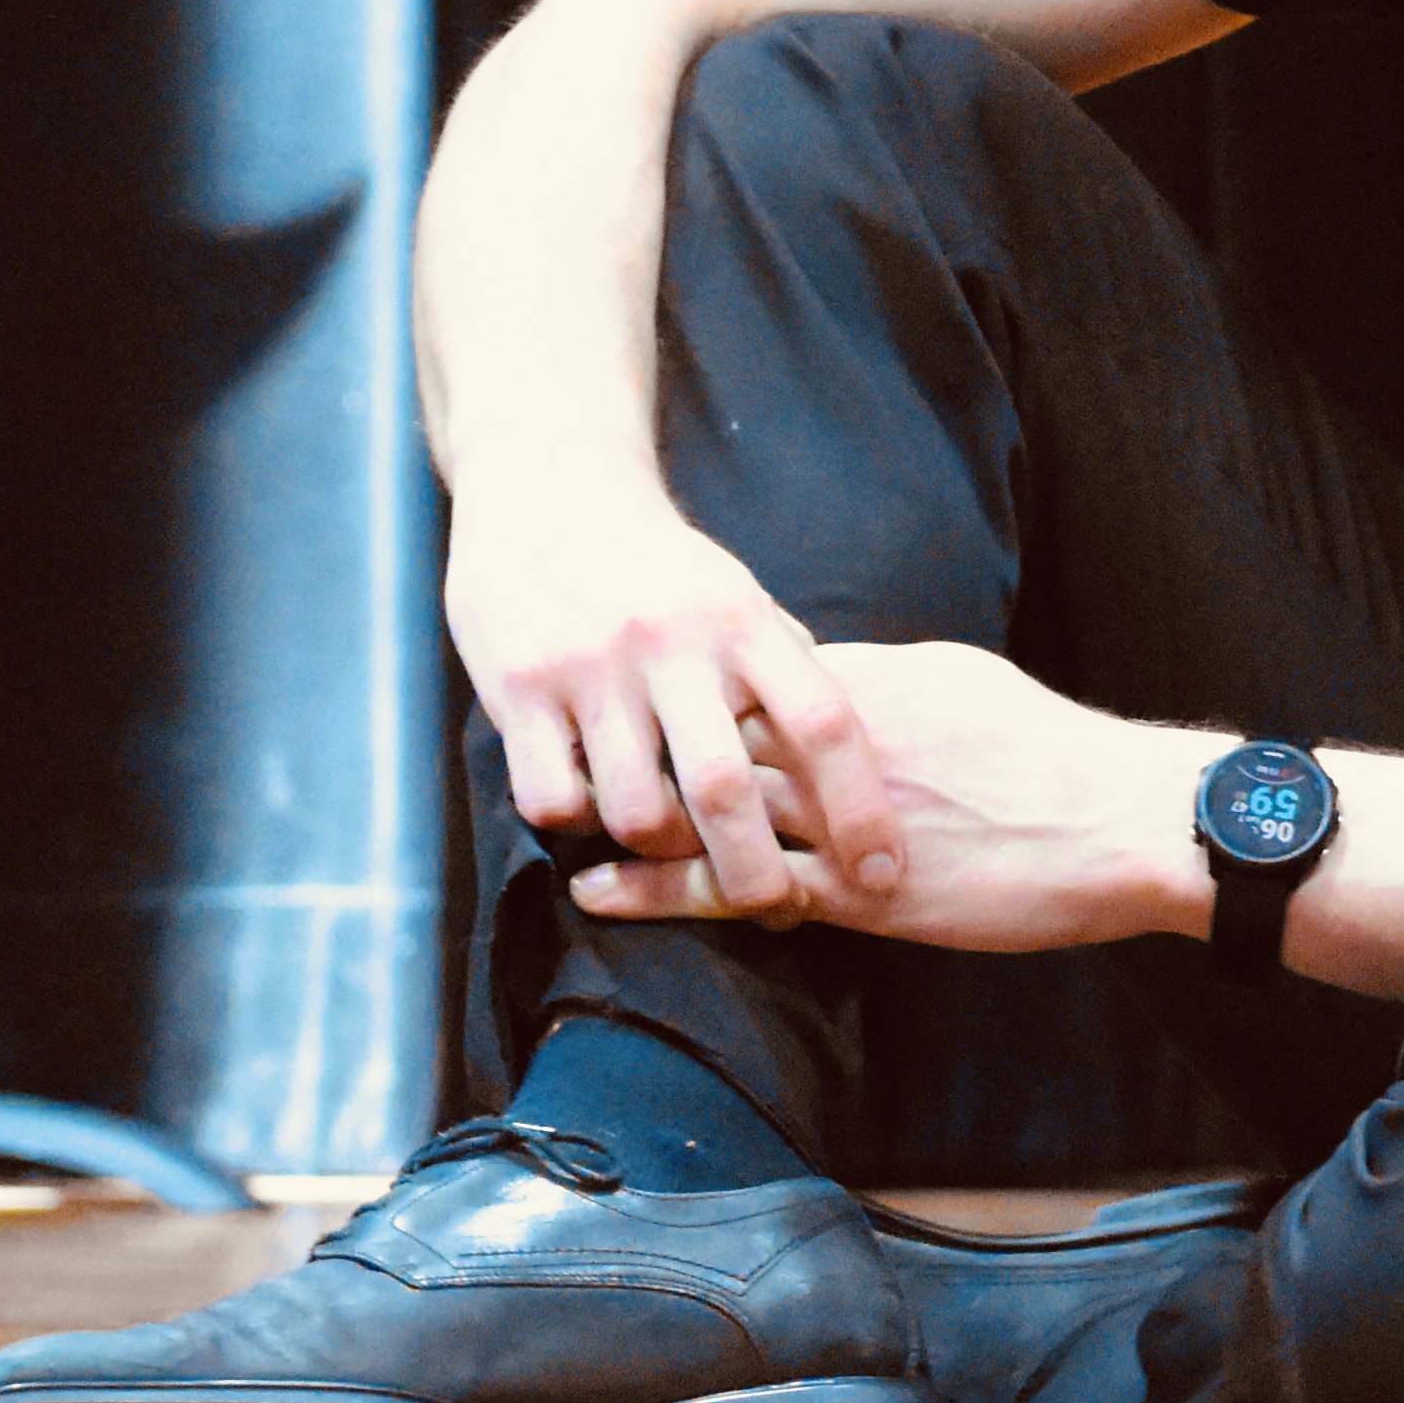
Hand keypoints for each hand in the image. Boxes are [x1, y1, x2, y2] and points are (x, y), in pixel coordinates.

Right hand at [444, 473, 899, 918]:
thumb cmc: (660, 564)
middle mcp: (670, 645)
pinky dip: (578, 826)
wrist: (546, 488)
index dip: (861, 810)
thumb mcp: (737, 594)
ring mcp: (590, 669)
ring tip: (676, 850)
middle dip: (761, 876)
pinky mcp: (516, 689)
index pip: (823, 724)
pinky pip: (553, 802)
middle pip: (728, 792)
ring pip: (638, 813)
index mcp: (742, 620)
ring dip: (664, 852)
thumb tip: (845, 753)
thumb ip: (785, 667)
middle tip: (781, 914)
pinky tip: (591, 812)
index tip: (886, 874)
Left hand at [567, 637, 1203, 956]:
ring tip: (550, 812)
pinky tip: (604, 888)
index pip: (750, 670)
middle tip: (558, 731)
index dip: (685, 679)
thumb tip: (828, 671)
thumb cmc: (1055, 756)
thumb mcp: (963, 686)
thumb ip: (886, 682)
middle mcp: (840, 742)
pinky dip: (663, 887)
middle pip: (707, 726)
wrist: (1122, 824)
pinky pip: (740, 887)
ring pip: (707, 805)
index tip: (629, 679)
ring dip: (625, 809)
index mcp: (869, 683)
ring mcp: (844, 818)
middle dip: (632, 733)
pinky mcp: (859, 893)